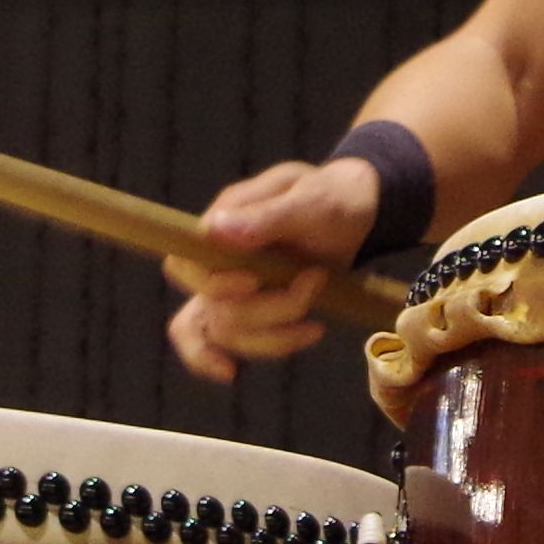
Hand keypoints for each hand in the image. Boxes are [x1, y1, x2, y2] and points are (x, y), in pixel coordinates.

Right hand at [159, 157, 382, 384]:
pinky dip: (272, 346)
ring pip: (228, 333)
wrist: (359, 212)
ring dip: (276, 333)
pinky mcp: (256, 310)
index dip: (211, 284)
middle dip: (264, 309)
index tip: (254, 282)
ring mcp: (235, 289)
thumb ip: (265, 215)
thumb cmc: (331, 197)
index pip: (184, 266)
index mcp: (222, 223)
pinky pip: (245, 342)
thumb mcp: (309, 200)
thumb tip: (214, 230)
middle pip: (210, 308)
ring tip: (319, 319)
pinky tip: (307, 334)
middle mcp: (220, 260)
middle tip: (315, 281)